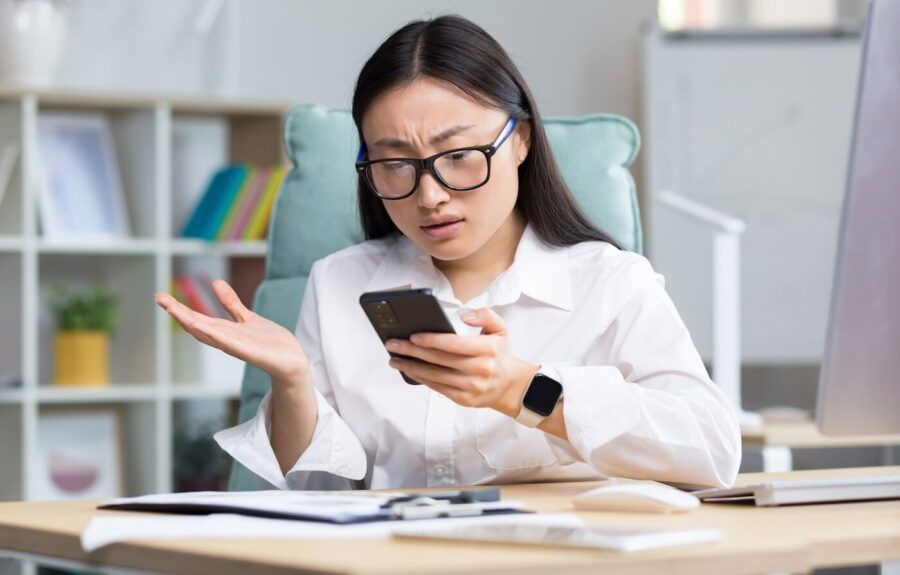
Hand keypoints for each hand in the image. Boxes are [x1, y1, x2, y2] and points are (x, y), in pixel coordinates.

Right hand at [155, 279, 308, 383]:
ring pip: (209, 334)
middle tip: (158, 298)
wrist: (292, 362)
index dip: (178, 308)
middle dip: (178, 312)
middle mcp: (226, 340)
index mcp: (224, 332)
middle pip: (197, 325)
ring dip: (191, 322)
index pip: (196, 319)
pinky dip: (217, 336)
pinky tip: (204, 327)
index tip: (160, 296)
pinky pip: (231, 344)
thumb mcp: (247, 318)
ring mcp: (237, 347)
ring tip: (173, 309)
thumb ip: (231, 304)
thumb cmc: (270, 342)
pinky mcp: (251, 353)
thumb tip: (215, 283)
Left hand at [385, 308, 538, 417]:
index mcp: (487, 349)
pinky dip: (420, 379)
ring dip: (410, 367)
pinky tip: (408, 370)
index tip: (413, 335)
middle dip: (412, 351)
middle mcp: (479, 369)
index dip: (432, 340)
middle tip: (392, 344)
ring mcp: (471, 386)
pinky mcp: (464, 399)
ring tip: (394, 359)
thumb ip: (486, 315)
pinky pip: (437, 388)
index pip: (454, 344)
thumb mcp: (500, 329)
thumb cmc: (498, 354)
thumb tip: (464, 316)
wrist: (510, 385)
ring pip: (435, 376)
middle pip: (439, 359)